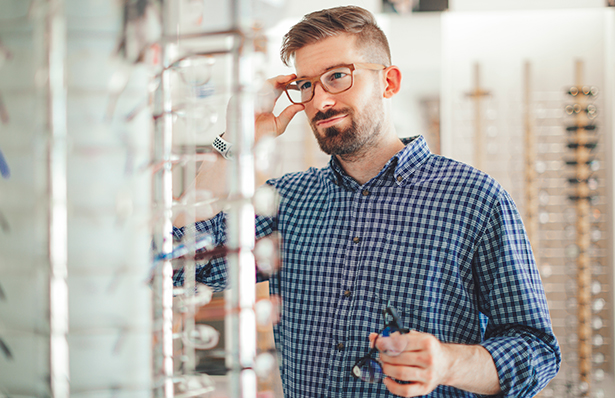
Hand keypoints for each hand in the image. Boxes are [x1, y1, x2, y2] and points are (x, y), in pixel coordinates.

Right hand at [254, 74, 303, 141]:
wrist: (249, 143)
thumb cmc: (262, 135)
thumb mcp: (279, 125)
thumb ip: (289, 114)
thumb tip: (301, 106)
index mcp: (269, 102)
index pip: (277, 87)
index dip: (285, 81)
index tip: (294, 77)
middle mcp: (260, 99)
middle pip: (269, 83)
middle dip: (280, 78)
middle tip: (290, 77)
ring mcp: (250, 99)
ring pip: (261, 86)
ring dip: (272, 86)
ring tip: (279, 87)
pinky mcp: (241, 101)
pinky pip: (250, 93)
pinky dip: (259, 94)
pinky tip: (266, 97)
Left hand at [368, 330, 500, 396]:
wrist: (447, 364)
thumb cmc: (427, 349)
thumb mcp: (416, 337)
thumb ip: (396, 336)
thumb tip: (373, 337)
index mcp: (427, 342)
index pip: (401, 342)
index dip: (386, 343)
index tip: (377, 343)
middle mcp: (429, 358)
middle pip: (399, 358)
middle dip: (384, 356)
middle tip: (381, 355)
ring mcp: (428, 375)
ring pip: (400, 373)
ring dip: (386, 368)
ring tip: (384, 365)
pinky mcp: (425, 388)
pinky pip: (405, 390)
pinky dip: (392, 386)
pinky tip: (386, 379)